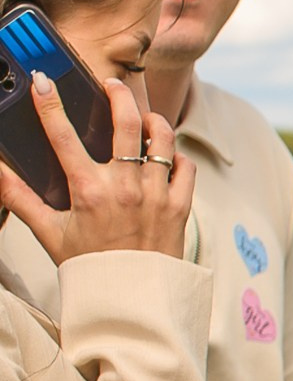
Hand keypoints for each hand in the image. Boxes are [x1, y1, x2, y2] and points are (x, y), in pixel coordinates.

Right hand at [0, 73, 193, 260]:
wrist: (131, 299)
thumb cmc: (88, 265)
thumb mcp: (48, 231)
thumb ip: (20, 199)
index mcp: (88, 191)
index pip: (63, 137)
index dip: (49, 104)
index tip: (43, 81)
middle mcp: (125, 188)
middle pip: (126, 123)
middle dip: (118, 94)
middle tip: (111, 84)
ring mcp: (156, 195)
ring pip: (162, 139)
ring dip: (152, 121)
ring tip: (142, 117)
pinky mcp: (180, 206)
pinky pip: (184, 167)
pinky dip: (175, 156)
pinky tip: (165, 155)